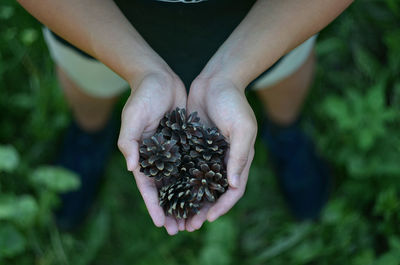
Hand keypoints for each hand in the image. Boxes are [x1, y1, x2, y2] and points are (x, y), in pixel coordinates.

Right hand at [118, 72, 186, 234]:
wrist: (159, 77)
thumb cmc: (143, 96)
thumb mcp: (132, 117)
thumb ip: (129, 142)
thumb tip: (132, 167)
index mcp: (142, 155)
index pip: (147, 187)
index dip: (153, 206)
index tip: (162, 224)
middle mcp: (158, 157)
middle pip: (165, 190)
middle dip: (171, 210)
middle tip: (180, 229)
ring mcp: (173, 151)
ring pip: (180, 181)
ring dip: (186, 199)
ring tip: (195, 217)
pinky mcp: (186, 142)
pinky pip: (193, 164)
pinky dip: (197, 179)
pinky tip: (207, 192)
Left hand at [186, 76, 256, 230]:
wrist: (216, 80)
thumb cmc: (233, 103)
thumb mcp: (242, 128)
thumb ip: (239, 156)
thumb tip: (233, 185)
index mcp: (238, 159)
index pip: (233, 190)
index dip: (222, 206)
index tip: (208, 218)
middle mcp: (223, 160)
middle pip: (213, 192)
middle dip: (202, 209)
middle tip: (188, 225)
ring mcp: (207, 154)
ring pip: (197, 183)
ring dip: (188, 200)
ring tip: (176, 215)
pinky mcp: (193, 146)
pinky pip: (186, 167)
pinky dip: (179, 180)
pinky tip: (167, 191)